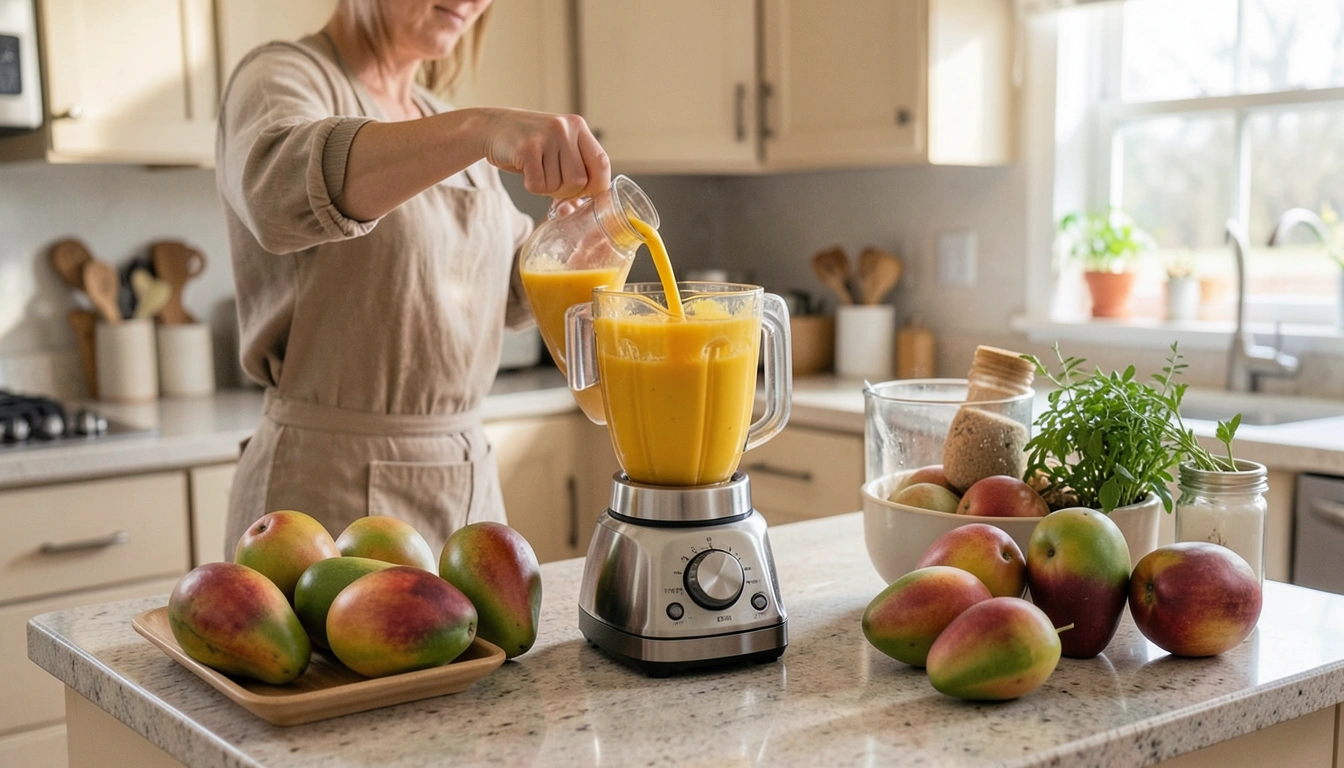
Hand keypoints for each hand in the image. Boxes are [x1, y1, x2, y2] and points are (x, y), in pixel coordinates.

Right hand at [480, 109, 610, 199]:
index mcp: (578, 127)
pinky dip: (531, 186)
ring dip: (546, 188)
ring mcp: (546, 136)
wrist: (491, 127)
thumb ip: (574, 173)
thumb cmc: (529, 146)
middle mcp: (565, 128)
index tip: (583, 193)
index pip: (602, 165)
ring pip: (558, 186)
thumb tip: (576, 209)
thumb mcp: (557, 151)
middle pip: (580, 181)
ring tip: (536, 170)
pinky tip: (525, 170)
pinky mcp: (526, 148)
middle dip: (566, 192)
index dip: (595, 187)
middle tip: (551, 181)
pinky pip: (538, 185)